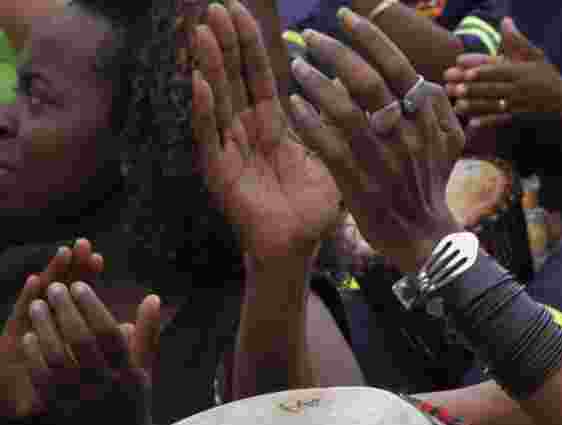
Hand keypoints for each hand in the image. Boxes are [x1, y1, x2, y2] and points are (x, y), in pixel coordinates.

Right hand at [0, 239, 102, 418]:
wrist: (18, 416)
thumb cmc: (57, 397)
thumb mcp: (85, 373)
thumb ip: (106, 350)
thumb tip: (128, 328)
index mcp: (62, 328)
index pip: (77, 295)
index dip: (86, 276)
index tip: (100, 258)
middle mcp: (43, 325)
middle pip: (59, 289)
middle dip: (72, 268)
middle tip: (84, 244)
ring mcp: (25, 330)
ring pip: (40, 295)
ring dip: (52, 274)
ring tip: (65, 252)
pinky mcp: (10, 342)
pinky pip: (19, 316)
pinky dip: (27, 298)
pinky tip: (34, 282)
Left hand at [20, 282, 160, 424]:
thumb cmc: (132, 404)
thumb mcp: (144, 371)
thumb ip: (147, 334)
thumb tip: (152, 297)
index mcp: (130, 374)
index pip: (110, 333)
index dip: (93, 307)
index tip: (79, 286)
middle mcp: (106, 386)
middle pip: (82, 341)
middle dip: (66, 311)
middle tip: (55, 288)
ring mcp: (81, 400)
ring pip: (58, 357)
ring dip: (46, 328)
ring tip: (38, 305)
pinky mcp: (59, 411)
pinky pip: (42, 378)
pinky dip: (34, 355)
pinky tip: (29, 335)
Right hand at [192, 1, 342, 260]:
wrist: (298, 248)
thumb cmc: (310, 208)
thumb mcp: (328, 156)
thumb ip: (332, 123)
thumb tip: (347, 86)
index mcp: (272, 125)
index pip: (258, 74)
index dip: (249, 42)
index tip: (238, 7)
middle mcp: (245, 132)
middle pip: (234, 78)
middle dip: (224, 41)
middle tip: (215, 4)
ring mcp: (229, 150)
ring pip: (217, 99)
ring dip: (208, 65)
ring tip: (199, 29)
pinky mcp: (220, 173)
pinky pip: (210, 138)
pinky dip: (203, 111)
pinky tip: (198, 83)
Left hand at [287, 9, 464, 272]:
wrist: (427, 239)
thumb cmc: (431, 187)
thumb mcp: (450, 145)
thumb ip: (439, 109)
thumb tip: (423, 80)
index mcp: (428, 120)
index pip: (398, 66)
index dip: (370, 38)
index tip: (345, 17)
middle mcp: (408, 135)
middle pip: (368, 81)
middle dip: (335, 52)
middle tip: (311, 37)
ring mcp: (384, 161)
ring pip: (345, 110)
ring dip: (316, 83)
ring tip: (296, 66)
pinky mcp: (361, 185)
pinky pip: (329, 147)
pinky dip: (309, 122)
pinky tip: (293, 105)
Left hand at [443, 18, 561, 129]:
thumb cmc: (547, 76)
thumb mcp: (535, 55)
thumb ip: (517, 40)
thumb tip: (505, 21)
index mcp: (519, 71)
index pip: (497, 69)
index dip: (481, 70)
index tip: (464, 68)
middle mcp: (517, 88)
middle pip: (491, 88)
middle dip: (471, 88)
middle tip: (453, 87)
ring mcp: (516, 105)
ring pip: (492, 105)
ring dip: (474, 105)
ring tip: (457, 105)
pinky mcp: (517, 118)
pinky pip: (500, 121)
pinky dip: (486, 122)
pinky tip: (472, 124)